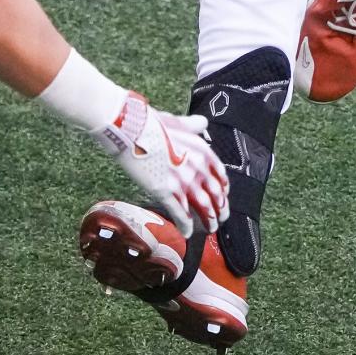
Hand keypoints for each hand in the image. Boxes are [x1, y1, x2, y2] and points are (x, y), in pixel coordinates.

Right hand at [91, 94, 229, 236]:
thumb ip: (192, 126)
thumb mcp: (178, 122)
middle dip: (220, 210)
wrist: (132, 130)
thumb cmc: (152, 124)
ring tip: (209, 229)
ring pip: (204, 208)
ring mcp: (182, 181)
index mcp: (202, 150)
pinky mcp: (166, 192)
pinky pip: (181, 215)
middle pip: (216, 195)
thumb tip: (202, 123)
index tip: (222, 197)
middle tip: (220, 218)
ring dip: (208, 222)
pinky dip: (186, 226)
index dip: (223, 190)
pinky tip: (186, 232)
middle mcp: (197, 167)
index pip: (220, 176)